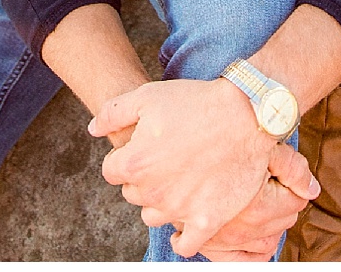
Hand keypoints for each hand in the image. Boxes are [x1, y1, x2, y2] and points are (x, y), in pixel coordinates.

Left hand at [89, 78, 311, 256]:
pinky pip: (185, 245)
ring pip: (153, 216)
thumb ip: (112, 113)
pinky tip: (185, 222)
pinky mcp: (207, 221)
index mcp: (134, 163)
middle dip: (142, 178)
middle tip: (165, 160)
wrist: (247, 114)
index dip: (125, 157)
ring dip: (160, 202)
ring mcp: (180, 209)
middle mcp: (153, 191)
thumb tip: (93, 130)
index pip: (112, 171)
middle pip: (132, 193)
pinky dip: (182, 239)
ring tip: (179, 182)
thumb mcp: (148, 96)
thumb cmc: (197, 102)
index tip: (143, 147)